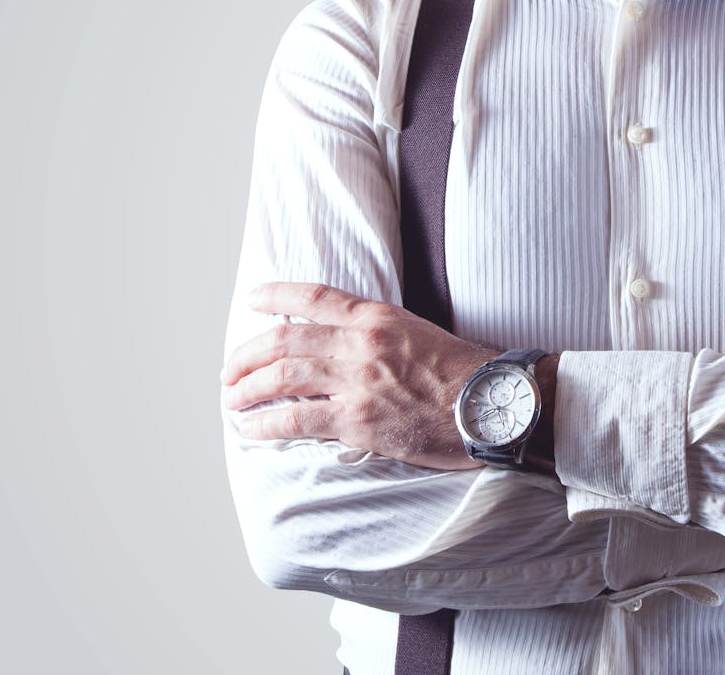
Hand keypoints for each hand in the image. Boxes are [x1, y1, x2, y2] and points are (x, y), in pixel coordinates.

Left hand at [220, 282, 496, 468]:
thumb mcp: (422, 334)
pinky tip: (252, 428)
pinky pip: (295, 419)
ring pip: (281, 377)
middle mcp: (362, 343)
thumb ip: (382, 335)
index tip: (253, 300)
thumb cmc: (466, 375)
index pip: (315, 297)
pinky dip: (265, 424)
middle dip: (247, 355)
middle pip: (284, 341)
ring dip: (247, 388)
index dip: (276, 296)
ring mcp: (357, 381)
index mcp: (378, 318)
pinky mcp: (357, 420)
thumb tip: (348, 346)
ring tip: (233, 399)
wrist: (493, 405)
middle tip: (230, 370)